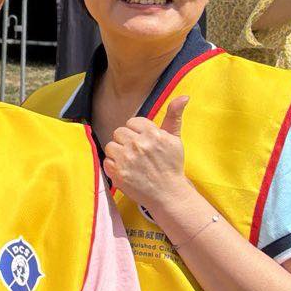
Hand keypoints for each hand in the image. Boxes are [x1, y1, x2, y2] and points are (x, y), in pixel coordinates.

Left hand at [102, 96, 191, 215]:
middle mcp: (139, 144)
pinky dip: (113, 166)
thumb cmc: (171, 165)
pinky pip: (106, 161)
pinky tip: (126, 171)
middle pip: (119, 132)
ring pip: (111, 145)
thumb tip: (184, 96)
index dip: (136, 132)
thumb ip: (174, 116)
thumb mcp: (175, 139)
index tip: (143, 142)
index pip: (132, 122)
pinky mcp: (118, 172)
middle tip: (137, 153)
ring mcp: (127, 159)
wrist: (168, 194)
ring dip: (118, 153)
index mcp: (152, 133)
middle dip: (126, 141)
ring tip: (131, 162)